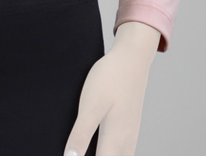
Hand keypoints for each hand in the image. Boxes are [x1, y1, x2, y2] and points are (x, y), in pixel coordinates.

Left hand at [62, 41, 153, 155]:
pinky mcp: (130, 127)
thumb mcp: (90, 106)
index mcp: (114, 141)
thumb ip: (81, 135)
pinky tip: (101, 148)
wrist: (131, 59)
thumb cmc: (110, 80)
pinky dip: (111, 153)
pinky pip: (122, 152)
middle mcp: (125, 143)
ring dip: (104, 155)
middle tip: (74, 151)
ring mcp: (130, 136)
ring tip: (84, 149)